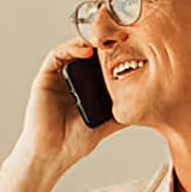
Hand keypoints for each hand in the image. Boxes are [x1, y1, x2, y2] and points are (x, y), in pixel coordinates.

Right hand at [16, 39, 120, 170]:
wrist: (52, 155)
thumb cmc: (73, 143)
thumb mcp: (106, 125)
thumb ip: (121, 115)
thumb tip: (146, 110)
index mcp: (85, 88)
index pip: (99, 63)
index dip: (113, 53)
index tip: (132, 47)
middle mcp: (71, 80)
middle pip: (87, 52)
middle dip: (104, 41)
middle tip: (123, 36)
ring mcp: (57, 78)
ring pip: (72, 49)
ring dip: (89, 41)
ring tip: (108, 41)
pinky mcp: (44, 78)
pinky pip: (56, 55)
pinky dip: (71, 49)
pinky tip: (88, 52)